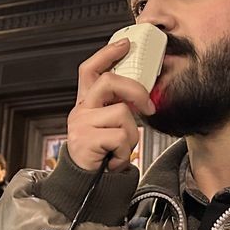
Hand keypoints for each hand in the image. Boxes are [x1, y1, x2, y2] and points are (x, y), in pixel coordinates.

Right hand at [68, 39, 155, 171]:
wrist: (86, 185)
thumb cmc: (102, 155)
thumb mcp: (111, 127)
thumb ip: (120, 108)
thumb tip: (144, 98)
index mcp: (86, 104)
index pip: (91, 70)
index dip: (107, 54)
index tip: (125, 44)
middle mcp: (81, 110)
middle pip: (109, 82)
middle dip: (135, 90)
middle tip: (149, 106)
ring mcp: (82, 124)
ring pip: (122, 113)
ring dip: (131, 135)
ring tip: (121, 149)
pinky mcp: (86, 139)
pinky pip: (121, 136)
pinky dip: (125, 152)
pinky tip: (115, 160)